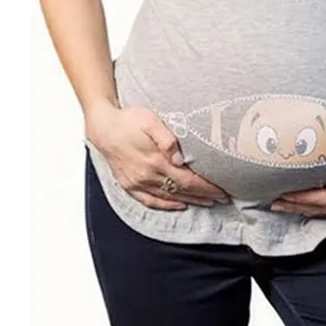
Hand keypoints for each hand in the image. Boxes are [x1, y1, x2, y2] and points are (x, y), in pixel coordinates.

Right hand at [84, 99, 229, 209]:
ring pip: (168, 197)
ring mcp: (137, 182)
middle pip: (181, 190)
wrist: (103, 127)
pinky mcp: (129, 185)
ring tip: (207, 202)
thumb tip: (180, 158)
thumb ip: (166, 139)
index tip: (222, 190)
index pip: (188, 180)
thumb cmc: (129, 119)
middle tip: (222, 197)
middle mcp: (147, 175)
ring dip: (189, 201)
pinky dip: (166, 205)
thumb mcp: (150, 120)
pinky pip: (149, 201)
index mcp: (155, 160)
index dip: (206, 187)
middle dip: (204, 195)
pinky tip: (178, 205)